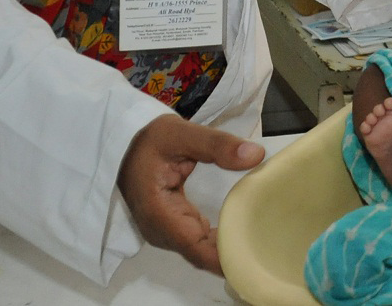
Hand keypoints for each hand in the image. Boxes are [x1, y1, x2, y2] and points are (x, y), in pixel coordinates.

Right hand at [117, 114, 264, 274]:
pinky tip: (240, 234)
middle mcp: (159, 230)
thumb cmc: (150, 139)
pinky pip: (195, 241)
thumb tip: (255, 155)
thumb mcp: (182, 133)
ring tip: (260, 241)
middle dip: (231, 255)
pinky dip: (216, 241)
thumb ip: (217, 145)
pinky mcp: (170, 226)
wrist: (123, 144)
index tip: (254, 256)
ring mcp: (163, 231)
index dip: (223, 256)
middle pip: (199, 253)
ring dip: (225, 249)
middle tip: (268, 246)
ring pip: (198, 250)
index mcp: (159, 212)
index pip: (195, 246)